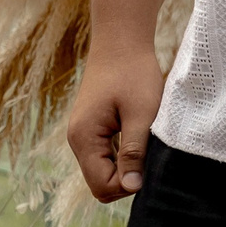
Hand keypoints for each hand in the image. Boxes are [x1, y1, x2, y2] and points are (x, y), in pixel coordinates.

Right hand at [64, 47, 162, 202]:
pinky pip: (104, 156)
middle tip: (148, 152)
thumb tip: (132, 187)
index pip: (102, 186)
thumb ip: (134, 152)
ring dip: (126, 165)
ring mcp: (82, 133)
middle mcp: (77, 139)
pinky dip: (122, 155)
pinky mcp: (91, 127)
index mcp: (84, 138)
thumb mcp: (141, 114)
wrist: (121, 39)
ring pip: (103, 170)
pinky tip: (137, 136)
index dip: (128, 183)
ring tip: (144, 140)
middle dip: (126, 177)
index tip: (148, 161)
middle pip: (100, 183)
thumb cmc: (133, 73)